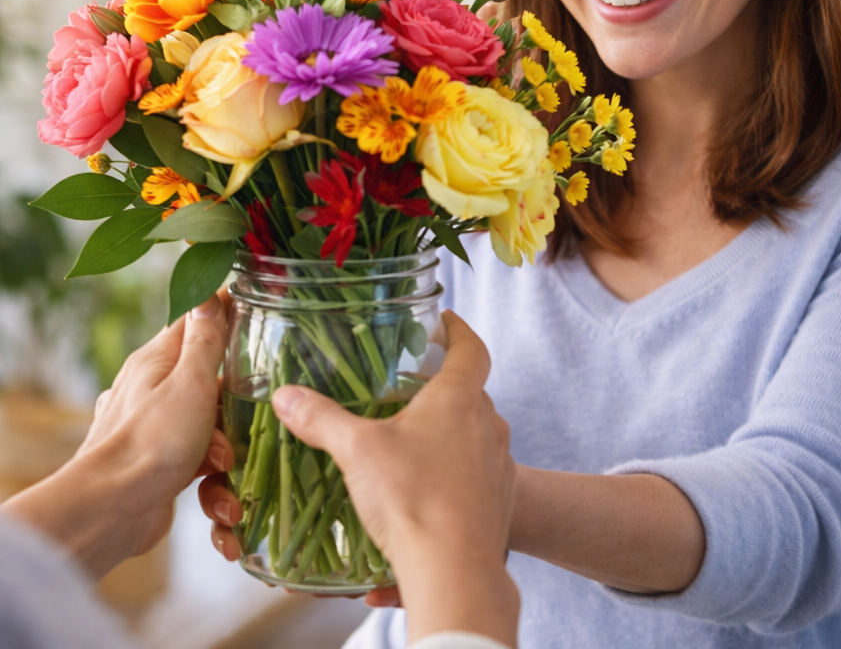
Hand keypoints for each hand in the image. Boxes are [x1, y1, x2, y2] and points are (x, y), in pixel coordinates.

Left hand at [2, 291, 230, 578]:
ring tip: (224, 466)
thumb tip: (207, 293)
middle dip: (235, 403)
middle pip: (210, 378)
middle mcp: (152, 390)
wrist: (108, 514)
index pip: (196, 320)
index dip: (227, 314)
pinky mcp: (158, 466)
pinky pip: (198, 462)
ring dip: (226, 447)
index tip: (258, 313)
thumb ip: (206, 339)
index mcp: (156, 360)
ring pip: (209, 424)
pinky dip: (212, 479)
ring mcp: (154, 429)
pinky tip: (218, 498)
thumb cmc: (151, 442)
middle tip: (249, 419)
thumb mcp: (191, 382)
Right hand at [201, 311, 518, 645]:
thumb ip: (321, 419)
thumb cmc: (411, 497)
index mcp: (460, 398)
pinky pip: (479, 472)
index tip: (445, 322)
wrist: (455, 570)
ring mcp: (500, 463)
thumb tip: (286, 396)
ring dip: (450, 432)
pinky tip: (427, 488)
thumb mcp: (358, 451)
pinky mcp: (501, 500)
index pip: (472, 347)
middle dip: (442, 388)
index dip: (459, 330)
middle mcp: (489, 423)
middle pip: (471, 391)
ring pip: (476, 433)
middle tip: (410, 390)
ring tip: (412, 442)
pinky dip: (457, 471)